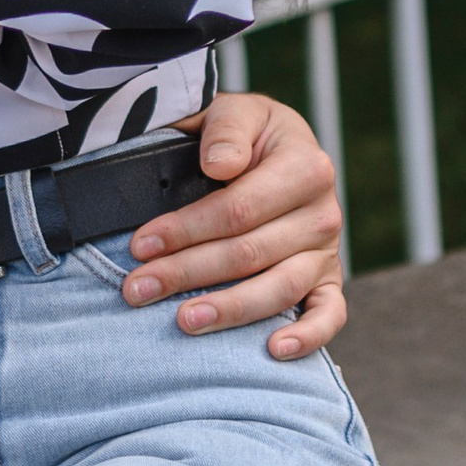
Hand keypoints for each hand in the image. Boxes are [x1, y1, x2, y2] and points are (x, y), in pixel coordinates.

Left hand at [125, 92, 345, 356]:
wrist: (274, 149)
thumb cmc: (242, 136)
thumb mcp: (235, 114)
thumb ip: (226, 129)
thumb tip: (219, 164)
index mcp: (305, 166)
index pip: (238, 209)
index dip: (186, 229)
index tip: (140, 245)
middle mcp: (324, 212)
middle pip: (250, 253)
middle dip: (187, 273)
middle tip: (137, 290)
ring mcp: (328, 251)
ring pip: (279, 289)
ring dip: (229, 310)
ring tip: (182, 322)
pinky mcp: (329, 281)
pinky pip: (329, 316)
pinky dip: (307, 338)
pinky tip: (271, 351)